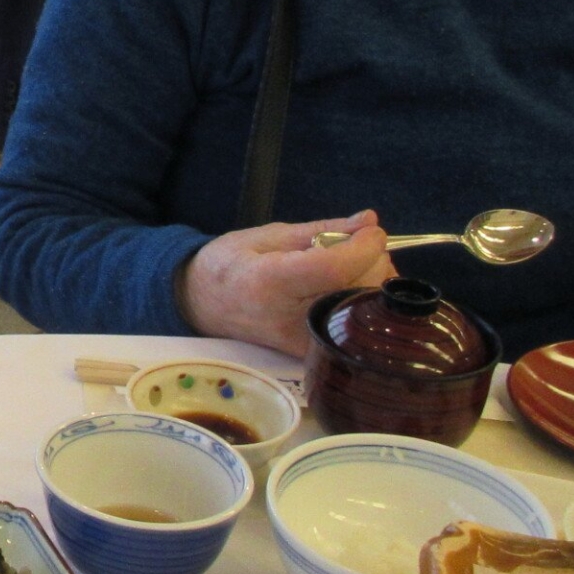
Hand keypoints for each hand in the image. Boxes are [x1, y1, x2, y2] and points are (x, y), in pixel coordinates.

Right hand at [176, 211, 393, 353]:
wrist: (202, 306)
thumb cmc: (230, 265)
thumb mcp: (269, 235)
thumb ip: (322, 230)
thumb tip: (368, 221)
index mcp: (271, 282)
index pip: (333, 270)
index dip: (363, 248)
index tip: (371, 229)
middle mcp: (290, 318)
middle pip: (357, 289)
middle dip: (371, 259)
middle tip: (353, 242)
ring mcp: (304, 342)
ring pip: (365, 307)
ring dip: (370, 278)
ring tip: (345, 263)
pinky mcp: (314, 352)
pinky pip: (357, 324)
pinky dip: (361, 299)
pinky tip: (344, 285)